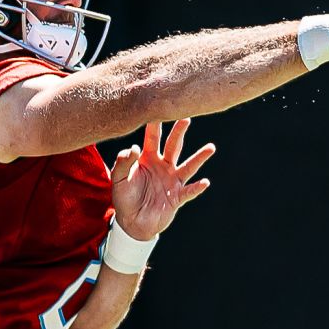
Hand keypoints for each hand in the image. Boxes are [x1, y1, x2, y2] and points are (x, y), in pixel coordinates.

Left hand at [110, 119, 214, 240]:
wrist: (132, 222)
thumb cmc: (124, 198)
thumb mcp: (117, 179)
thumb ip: (122, 163)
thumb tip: (133, 147)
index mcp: (147, 159)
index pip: (152, 138)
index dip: (155, 124)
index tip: (159, 106)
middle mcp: (163, 166)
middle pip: (173, 146)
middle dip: (179, 132)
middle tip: (186, 116)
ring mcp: (172, 181)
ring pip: (188, 166)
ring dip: (199, 158)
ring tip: (210, 147)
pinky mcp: (177, 197)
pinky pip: (189, 191)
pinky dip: (197, 188)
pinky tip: (204, 182)